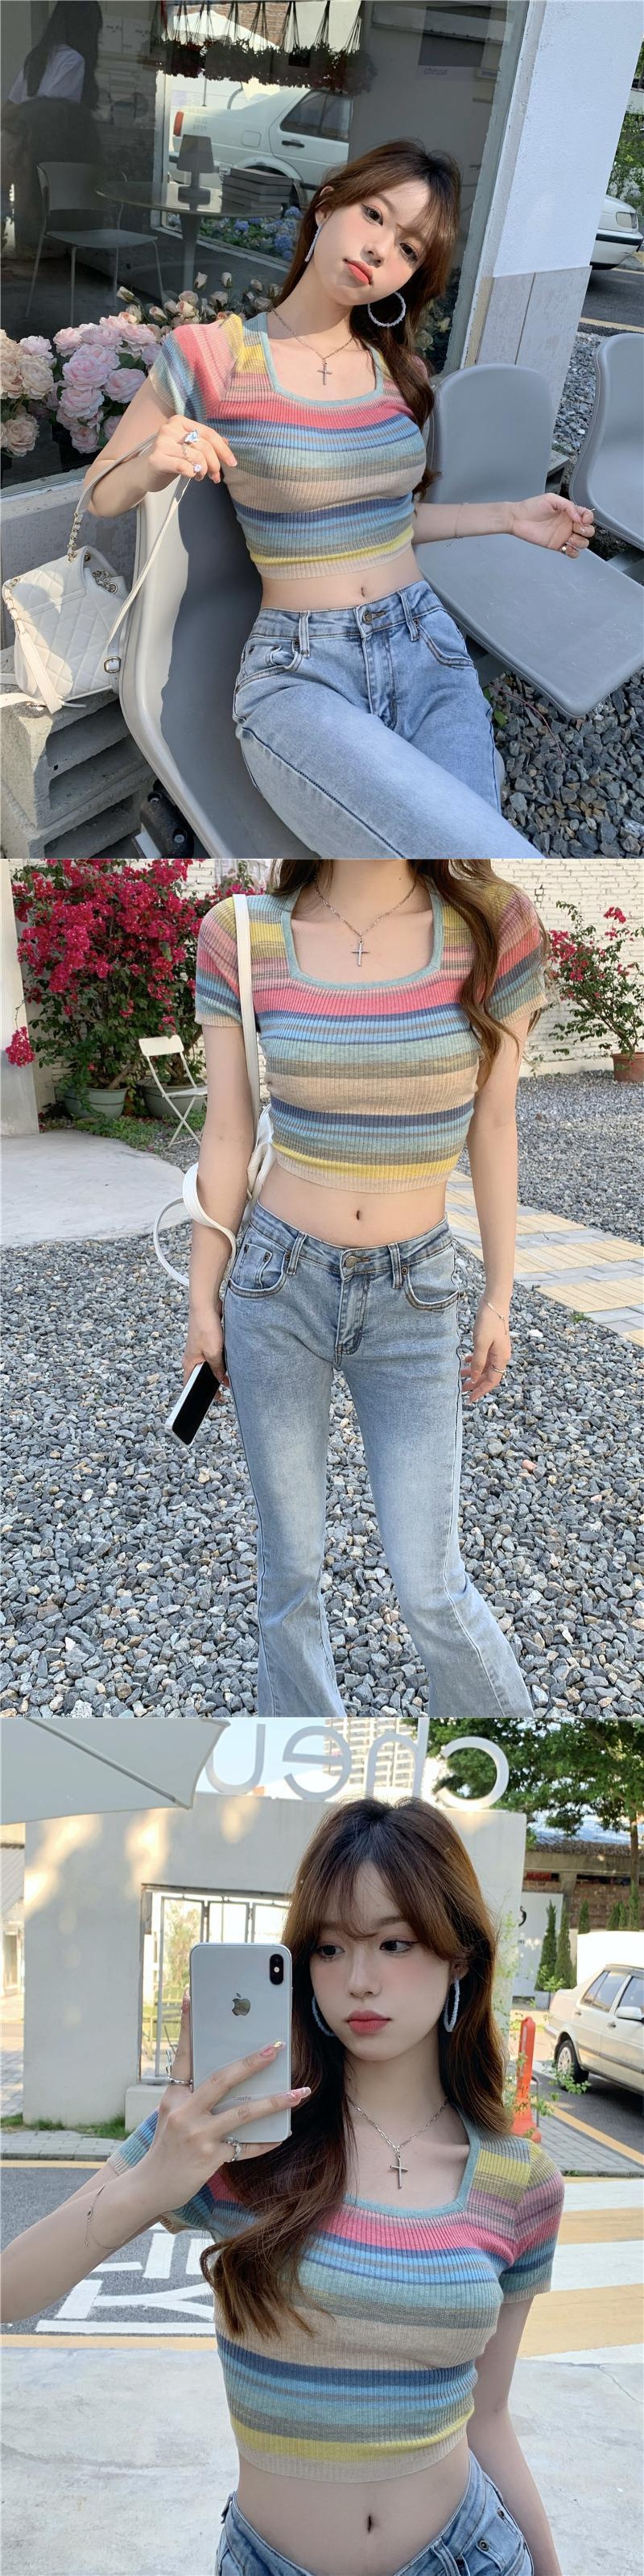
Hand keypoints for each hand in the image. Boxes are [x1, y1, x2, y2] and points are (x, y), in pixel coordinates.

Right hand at [144, 1991, 310, 2212]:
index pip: (182, 2055)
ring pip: (243, 2114)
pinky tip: (283, 2135)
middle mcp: (185, 2112)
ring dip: (275, 2101)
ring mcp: (198, 2136)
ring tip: (300, 2093)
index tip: (191, 1997)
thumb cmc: (166, 2146)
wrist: (149, 2186)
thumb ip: (195, 2096)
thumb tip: (230, 2077)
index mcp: (174, 2096)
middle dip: (252, 2062)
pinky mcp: (209, 2159)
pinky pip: (246, 2148)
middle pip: (222, 2080)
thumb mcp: (172, 2114)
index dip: (186, 2026)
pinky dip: (265, 2141)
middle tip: (277, 2047)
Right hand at [147, 411, 236, 491]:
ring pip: (197, 457)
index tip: (232, 463)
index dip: (223, 449)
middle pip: (205, 446)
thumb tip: (227, 442)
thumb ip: (205, 443)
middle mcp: (169, 428)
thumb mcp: (188, 448)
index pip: (208, 433)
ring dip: (204, 471)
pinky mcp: (157, 459)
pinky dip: (193, 474)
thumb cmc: (169, 459)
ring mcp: (162, 442)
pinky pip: (185, 467)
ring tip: (200, 476)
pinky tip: (191, 476)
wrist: (144, 472)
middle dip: (215, 464)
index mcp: (179, 421)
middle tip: (215, 477)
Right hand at [183, 1303, 228, 1389]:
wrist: (206, 1305)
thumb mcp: (213, 1353)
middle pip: (203, 1374)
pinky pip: (215, 1353)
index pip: (190, 1384)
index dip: (201, 1393)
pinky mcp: (207, 1340)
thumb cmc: (205, 1327)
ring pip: (210, 1363)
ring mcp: (200, 1348)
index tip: (215, 1399)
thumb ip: (217, 1368)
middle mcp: (192, 1356)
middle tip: (227, 1385)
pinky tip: (230, 1357)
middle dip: (215, 1380)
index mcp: (189, 1362)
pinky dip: (222, 1357)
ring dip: (220, 1367)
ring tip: (231, 1372)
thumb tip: (221, 1379)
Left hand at [461, 1297, 510, 1402]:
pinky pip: (484, 1357)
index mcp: (501, 1358)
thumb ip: (478, 1362)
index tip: (470, 1398)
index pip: (492, 1381)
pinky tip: (466, 1361)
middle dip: (475, 1383)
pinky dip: (475, 1361)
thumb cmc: (489, 1321)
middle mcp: (501, 1355)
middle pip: (489, 1375)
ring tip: (461, 1375)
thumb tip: (475, 1378)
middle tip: (462, 1388)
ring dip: (474, 1372)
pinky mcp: (493, 1342)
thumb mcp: (481, 1344)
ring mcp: (497, 1349)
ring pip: (485, 1366)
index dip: (481, 1390)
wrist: (495, 1302)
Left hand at [509, 494, 594, 554]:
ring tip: (570, 538)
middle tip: (576, 528)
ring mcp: (563, 535)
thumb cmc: (532, 507)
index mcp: (569, 512)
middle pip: (588, 530)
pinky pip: (571, 552)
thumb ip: (568, 505)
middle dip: (586, 530)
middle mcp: (568, 524)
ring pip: (582, 542)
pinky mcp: (557, 545)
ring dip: (580, 542)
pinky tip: (567, 547)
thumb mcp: (552, 499)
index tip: (582, 519)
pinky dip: (573, 552)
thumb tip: (578, 517)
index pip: (587, 516)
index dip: (588, 518)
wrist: (518, 519)